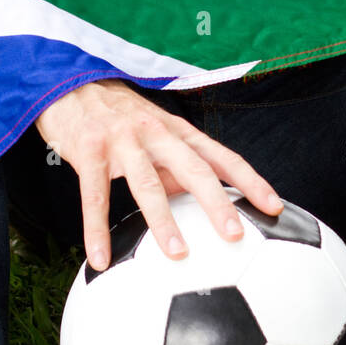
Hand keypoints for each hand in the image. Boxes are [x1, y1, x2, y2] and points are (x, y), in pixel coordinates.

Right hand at [36, 79, 283, 270]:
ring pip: (147, 184)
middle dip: (217, 202)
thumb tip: (197, 209)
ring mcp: (122, 139)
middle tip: (236, 236)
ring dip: (163, 222)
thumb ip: (175, 168)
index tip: (275, 208)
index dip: (250, 181)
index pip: (222, 157)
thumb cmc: (119, 118)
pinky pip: (94, 196)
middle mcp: (155, 132)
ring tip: (178, 255)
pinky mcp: (89, 150)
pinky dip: (96, 230)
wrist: (70, 84)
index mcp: (177, 131)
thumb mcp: (154, 135)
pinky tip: (100, 260)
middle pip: (193, 168)